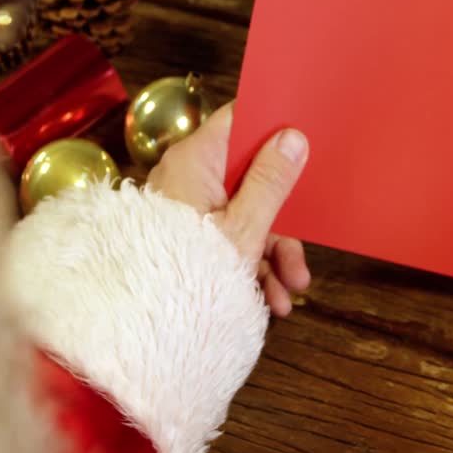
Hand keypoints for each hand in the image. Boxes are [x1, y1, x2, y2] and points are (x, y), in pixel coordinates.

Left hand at [147, 102, 311, 316]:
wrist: (148, 330)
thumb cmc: (189, 273)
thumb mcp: (244, 227)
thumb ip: (271, 180)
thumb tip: (291, 137)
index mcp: (195, 161)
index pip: (237, 121)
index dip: (271, 125)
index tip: (304, 134)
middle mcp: (188, 179)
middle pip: (249, 179)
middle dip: (282, 219)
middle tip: (304, 241)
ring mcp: (186, 212)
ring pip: (243, 217)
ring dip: (272, 255)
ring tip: (290, 290)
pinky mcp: (187, 242)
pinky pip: (227, 243)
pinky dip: (251, 268)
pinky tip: (272, 300)